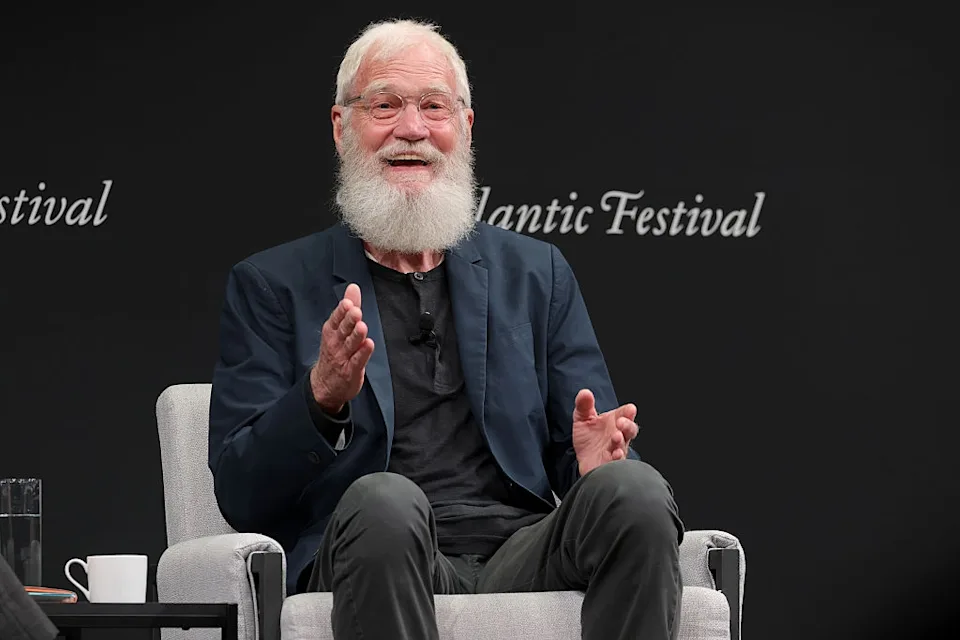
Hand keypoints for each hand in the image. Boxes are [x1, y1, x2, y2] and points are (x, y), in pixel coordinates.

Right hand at [310, 283, 374, 413]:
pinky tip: (369, 345)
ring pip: (350, 344)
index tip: (347, 303)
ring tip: (362, 326)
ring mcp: (342, 357)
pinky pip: (357, 360)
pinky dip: (363, 353)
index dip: (341, 311)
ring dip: (356, 336)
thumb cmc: (334, 352)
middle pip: (343, 330)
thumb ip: (347, 308)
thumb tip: (353, 287)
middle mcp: (335, 343)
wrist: (324, 385)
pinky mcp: (351, 370)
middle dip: (349, 321)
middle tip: (356, 311)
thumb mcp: (337, 328)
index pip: (336, 319)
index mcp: (331, 331)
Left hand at [572, 389, 638, 476]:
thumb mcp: (582, 418)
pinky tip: (615, 453)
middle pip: (630, 430)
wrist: (583, 460)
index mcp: (615, 422)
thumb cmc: (588, 439)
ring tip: (616, 436)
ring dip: (621, 441)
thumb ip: (583, 405)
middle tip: (621, 422)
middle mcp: (618, 436)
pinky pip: (617, 462)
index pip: (625, 414)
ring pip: (624, 446)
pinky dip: (618, 458)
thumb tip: (585, 392)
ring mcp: (616, 450)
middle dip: (628, 425)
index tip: (630, 409)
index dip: (628, 412)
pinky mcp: (610, 464)